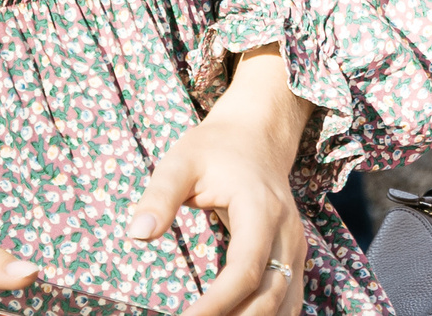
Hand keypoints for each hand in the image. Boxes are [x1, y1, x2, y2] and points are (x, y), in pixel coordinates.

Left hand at [130, 49, 309, 315]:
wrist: (258, 133)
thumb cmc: (214, 148)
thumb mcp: (180, 162)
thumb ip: (159, 197)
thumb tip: (136, 235)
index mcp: (261, 210)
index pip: (244, 270)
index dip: (217, 303)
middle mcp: (286, 232)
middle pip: (270, 295)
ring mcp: (294, 245)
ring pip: (285, 302)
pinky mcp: (292, 255)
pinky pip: (289, 298)